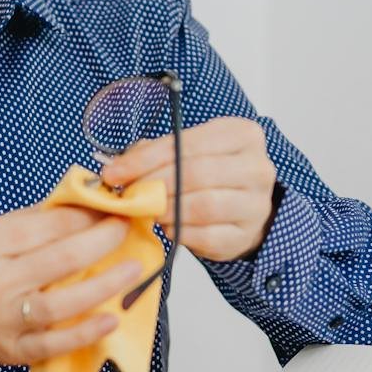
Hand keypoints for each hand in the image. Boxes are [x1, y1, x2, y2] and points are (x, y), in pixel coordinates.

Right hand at [0, 205, 144, 371]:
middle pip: (58, 260)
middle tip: (125, 229)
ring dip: (105, 285)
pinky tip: (111, 318)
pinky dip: (86, 332)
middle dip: (101, 241)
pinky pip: (55, 343)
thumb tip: (77, 203)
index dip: (82, 215)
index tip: (107, 207)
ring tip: (133, 269)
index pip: (42, 226)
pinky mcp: (12, 351)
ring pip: (62, 303)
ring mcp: (3, 322)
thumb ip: (24, 223)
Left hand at [99, 115, 277, 262]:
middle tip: (129, 195)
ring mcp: (256, 204)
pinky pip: (207, 236)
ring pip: (203, 205)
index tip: (114, 173)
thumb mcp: (186, 153)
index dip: (145, 159)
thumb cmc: (210, 175)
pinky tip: (168, 227)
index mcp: (241, 135)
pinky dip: (180, 232)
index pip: (186, 144)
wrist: (242, 208)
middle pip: (196, 173)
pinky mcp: (246, 235)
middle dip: (154, 184)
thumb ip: (153, 154)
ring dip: (166, 209)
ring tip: (148, 210)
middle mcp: (256, 167)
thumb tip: (117, 168)